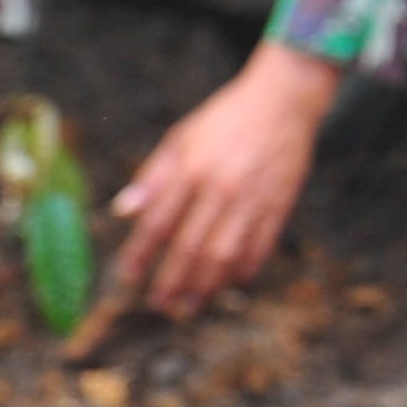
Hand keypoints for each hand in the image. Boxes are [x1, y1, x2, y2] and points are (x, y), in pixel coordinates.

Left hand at [109, 42, 340, 319]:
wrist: (283, 101)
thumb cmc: (225, 118)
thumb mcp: (181, 137)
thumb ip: (153, 175)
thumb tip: (123, 210)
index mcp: (191, 168)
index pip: (157, 222)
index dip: (140, 254)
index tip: (127, 277)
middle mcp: (220, 188)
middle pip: (190, 246)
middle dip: (171, 280)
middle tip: (159, 305)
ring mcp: (252, 199)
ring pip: (225, 254)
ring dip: (205, 284)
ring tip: (191, 305)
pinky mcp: (279, 205)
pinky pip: (260, 246)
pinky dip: (245, 268)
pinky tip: (231, 283)